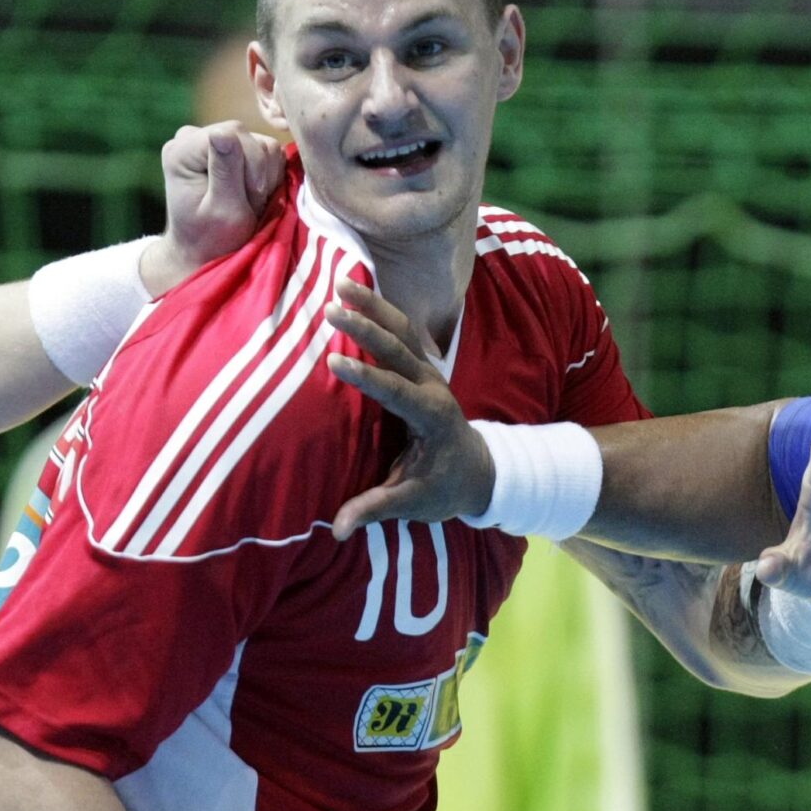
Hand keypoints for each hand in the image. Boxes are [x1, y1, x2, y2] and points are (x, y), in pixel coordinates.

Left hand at [147, 122, 286, 295]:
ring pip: (261, 143)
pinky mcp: (232, 148)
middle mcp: (192, 138)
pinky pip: (265, 150)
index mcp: (182, 151)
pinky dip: (268, 174)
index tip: (251, 199)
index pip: (233, 134)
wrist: (206, 251)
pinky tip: (255, 194)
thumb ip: (225, 171)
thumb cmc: (213, 238)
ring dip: (265, 176)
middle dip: (258, 173)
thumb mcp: (222, 210)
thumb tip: (224, 133)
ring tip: (251, 202)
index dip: (252, 165)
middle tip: (251, 204)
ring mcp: (212, 141)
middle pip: (247, 137)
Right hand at [324, 280, 494, 538]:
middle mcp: (434, 388)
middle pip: (401, 350)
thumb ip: (377, 509)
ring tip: (341, 281)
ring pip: (403, 331)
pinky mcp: (423, 368)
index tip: (333, 361)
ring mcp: (430, 374)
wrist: (478, 471)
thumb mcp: (414, 503)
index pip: (396, 392)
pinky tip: (357, 286)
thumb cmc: (444, 489)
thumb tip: (339, 529)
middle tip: (332, 308)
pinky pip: (403, 331)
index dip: (367, 377)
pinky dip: (381, 308)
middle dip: (367, 328)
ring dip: (374, 305)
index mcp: (433, 418)